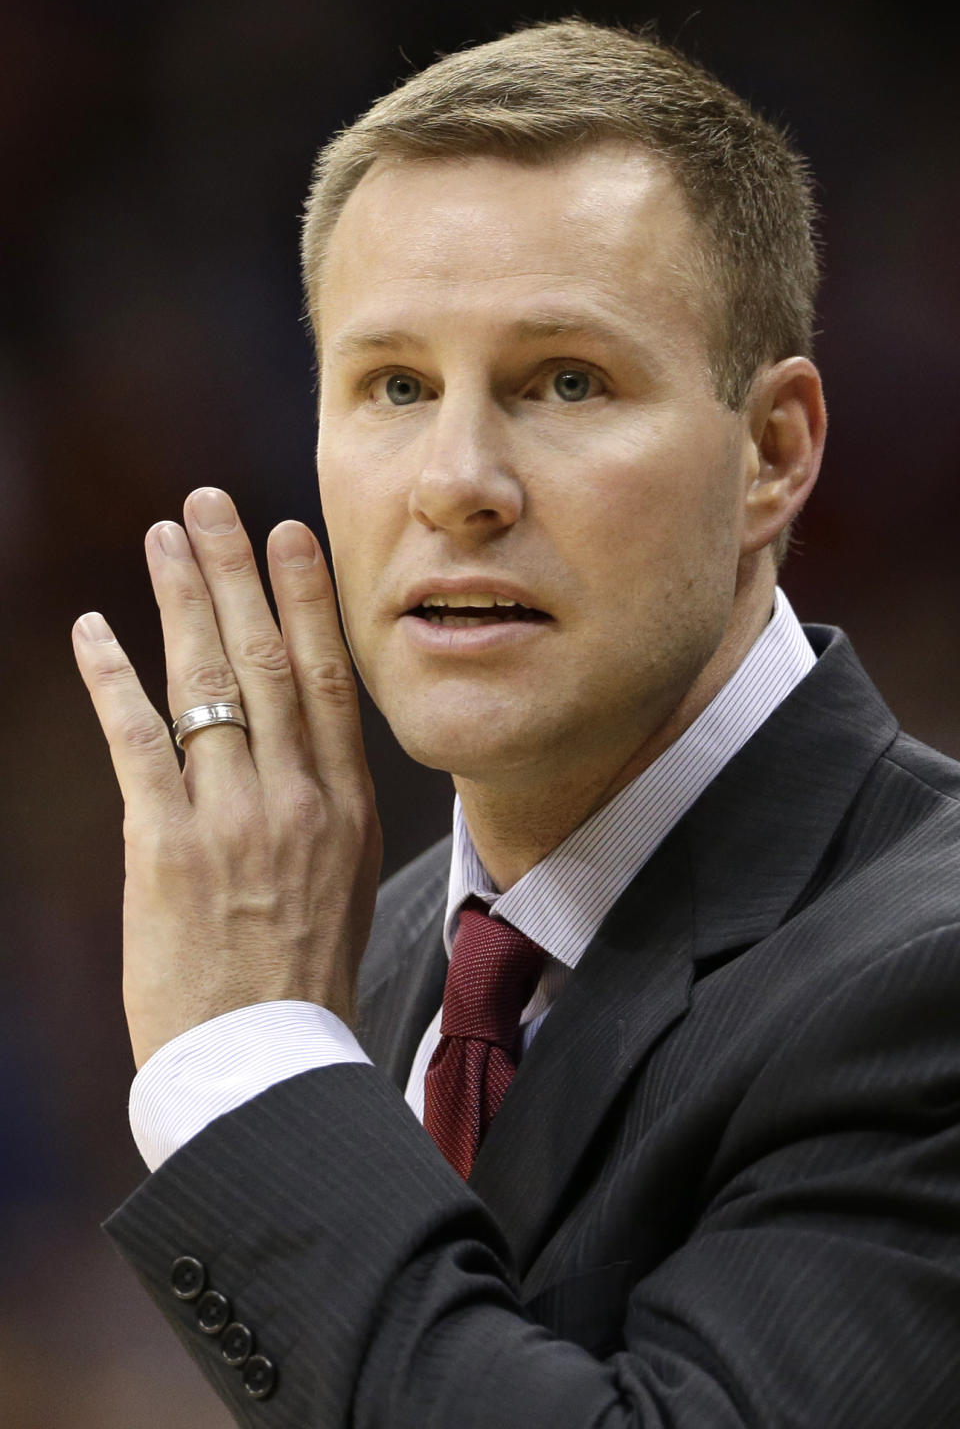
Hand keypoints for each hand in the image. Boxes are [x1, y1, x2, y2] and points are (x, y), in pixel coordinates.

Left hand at [72, 487, 382, 1069]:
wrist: (266, 1067)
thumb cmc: (304, 983)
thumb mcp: (341, 887)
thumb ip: (321, 812)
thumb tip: (299, 755)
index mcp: (344, 807)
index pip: (328, 678)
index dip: (306, 599)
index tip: (290, 535)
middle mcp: (296, 799)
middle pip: (264, 659)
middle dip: (236, 572)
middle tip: (210, 503)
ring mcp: (233, 819)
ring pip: (205, 682)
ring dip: (179, 600)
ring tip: (162, 537)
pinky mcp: (167, 849)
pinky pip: (136, 742)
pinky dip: (111, 679)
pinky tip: (91, 629)